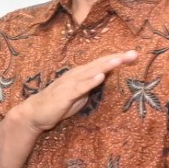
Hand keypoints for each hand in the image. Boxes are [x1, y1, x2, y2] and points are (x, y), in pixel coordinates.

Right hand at [11, 51, 137, 134]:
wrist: (34, 114)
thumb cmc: (57, 106)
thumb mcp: (79, 96)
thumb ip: (91, 87)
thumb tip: (103, 80)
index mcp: (80, 74)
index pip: (101, 64)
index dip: (117, 59)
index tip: (133, 55)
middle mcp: (76, 74)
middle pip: (99, 64)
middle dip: (117, 58)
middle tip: (134, 53)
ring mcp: (70, 83)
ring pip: (91, 71)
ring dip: (106, 65)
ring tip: (121, 59)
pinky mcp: (66, 94)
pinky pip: (80, 86)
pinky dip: (91, 80)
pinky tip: (101, 75)